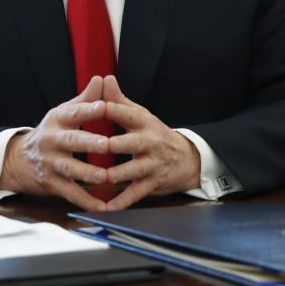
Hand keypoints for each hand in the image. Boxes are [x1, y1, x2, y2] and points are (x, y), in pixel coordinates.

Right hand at [0, 76, 114, 210]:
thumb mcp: (64, 113)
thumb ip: (85, 99)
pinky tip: (102, 205)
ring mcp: (50, 163)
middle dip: (90, 143)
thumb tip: (102, 79)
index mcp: (58, 120)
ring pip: (69, 169)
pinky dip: (86, 200)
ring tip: (105, 177)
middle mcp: (51, 140)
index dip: (89, 109)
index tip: (105, 106)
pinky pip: (70, 192)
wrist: (20, 160)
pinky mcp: (51, 183)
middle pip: (71, 141)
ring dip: (87, 174)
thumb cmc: (52, 132)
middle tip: (108, 144)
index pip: (74, 112)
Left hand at [100, 76, 201, 209]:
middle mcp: (149, 143)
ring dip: (118, 174)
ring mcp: (151, 164)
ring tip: (102, 177)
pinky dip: (122, 201)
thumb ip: (119, 100)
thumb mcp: (140, 115)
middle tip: (102, 145)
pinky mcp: (151, 183)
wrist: (187, 159)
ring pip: (134, 170)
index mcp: (144, 123)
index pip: (127, 113)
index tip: (97, 105)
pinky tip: (107, 207)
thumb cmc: (153, 133)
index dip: (113, 109)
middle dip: (117, 145)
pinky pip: (136, 193)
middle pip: (132, 143)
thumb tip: (105, 78)